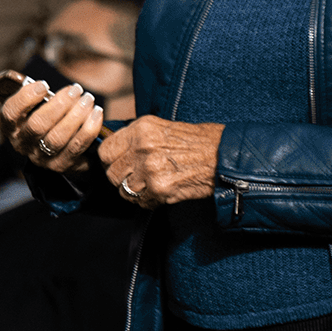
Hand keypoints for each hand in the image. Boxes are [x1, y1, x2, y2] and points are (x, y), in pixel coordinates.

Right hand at [0, 66, 102, 172]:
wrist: (60, 147)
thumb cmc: (38, 116)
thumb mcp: (21, 101)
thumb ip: (0, 87)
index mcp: (10, 127)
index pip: (9, 114)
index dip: (26, 98)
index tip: (44, 84)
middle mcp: (22, 144)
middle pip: (37, 126)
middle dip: (58, 105)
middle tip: (76, 89)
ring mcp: (42, 157)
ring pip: (57, 138)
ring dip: (76, 116)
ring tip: (89, 99)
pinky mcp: (62, 165)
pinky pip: (76, 148)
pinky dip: (88, 129)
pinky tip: (97, 113)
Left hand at [97, 117, 223, 208]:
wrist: (226, 157)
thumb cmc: (201, 142)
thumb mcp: (166, 128)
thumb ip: (139, 138)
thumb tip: (116, 150)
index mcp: (143, 128)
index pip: (105, 150)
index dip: (111, 160)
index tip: (120, 163)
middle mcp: (142, 147)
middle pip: (112, 173)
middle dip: (124, 178)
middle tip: (141, 176)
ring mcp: (149, 169)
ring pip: (124, 190)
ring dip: (136, 191)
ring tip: (154, 184)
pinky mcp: (158, 188)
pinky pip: (140, 202)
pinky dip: (149, 201)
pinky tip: (164, 190)